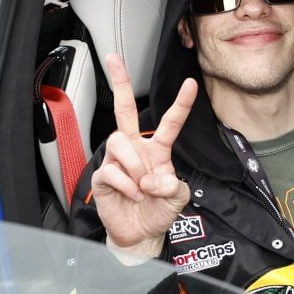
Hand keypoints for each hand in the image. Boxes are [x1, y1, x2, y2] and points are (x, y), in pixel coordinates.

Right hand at [90, 52, 195, 257]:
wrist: (140, 234)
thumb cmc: (158, 211)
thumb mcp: (177, 199)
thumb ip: (172, 186)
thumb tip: (154, 178)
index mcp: (157, 150)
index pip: (170, 123)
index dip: (181, 104)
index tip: (191, 83)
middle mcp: (135, 149)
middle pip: (124, 110)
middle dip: (119, 82)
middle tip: (113, 58)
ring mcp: (117, 160)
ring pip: (119, 142)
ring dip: (134, 166)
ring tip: (141, 187)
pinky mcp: (102, 175)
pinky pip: (111, 170)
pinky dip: (126, 185)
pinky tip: (131, 195)